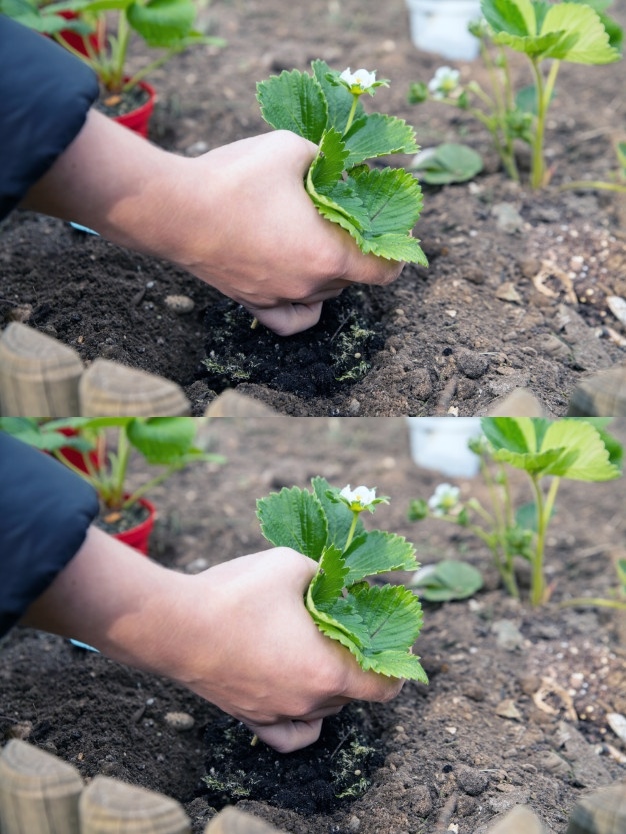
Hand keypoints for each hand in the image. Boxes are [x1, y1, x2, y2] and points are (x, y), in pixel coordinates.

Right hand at [22, 529, 402, 752]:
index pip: (386, 686)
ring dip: (330, 680)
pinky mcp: (250, 718)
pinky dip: (305, 718)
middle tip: (347, 624)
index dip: (397, 663)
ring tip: (318, 646)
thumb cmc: (237, 593)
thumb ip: (325, 573)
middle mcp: (308, 703)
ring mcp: (278, 715)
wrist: (173, 624)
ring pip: (324, 708)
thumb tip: (338, 581)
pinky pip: (291, 733)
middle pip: (353, 691)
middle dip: (358, 659)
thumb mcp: (291, 563)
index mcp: (327, 671)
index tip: (391, 638)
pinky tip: (300, 694)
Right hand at [171, 131, 403, 334]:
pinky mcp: (254, 303)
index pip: (384, 271)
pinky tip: (304, 288)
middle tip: (347, 219)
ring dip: (331, 270)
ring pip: (324, 293)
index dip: (395, 251)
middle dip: (359, 250)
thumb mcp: (291, 148)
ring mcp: (281, 298)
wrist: (173, 209)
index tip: (391, 231)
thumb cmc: (235, 177)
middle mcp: (309, 284)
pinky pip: (292, 319)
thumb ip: (327, 161)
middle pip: (353, 278)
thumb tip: (340, 167)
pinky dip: (305, 307)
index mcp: (328, 252)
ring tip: (317, 237)